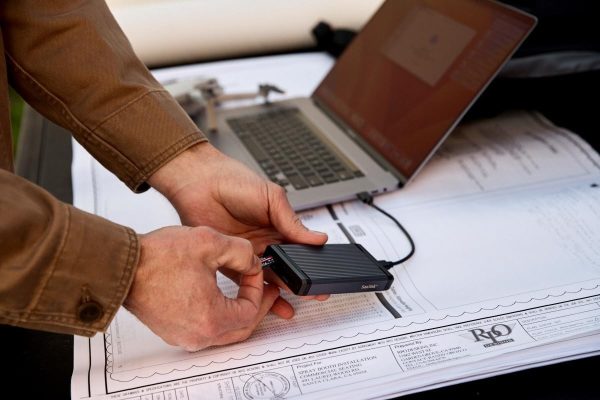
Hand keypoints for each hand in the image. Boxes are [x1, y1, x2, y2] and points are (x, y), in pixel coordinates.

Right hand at [124, 226, 279, 351]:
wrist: (122, 266)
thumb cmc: (157, 258)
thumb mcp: (210, 243)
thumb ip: (242, 252)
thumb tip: (253, 262)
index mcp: (211, 318)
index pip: (251, 311)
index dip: (259, 289)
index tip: (256, 272)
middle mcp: (197, 335)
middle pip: (241, 329)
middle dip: (256, 306)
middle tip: (263, 290)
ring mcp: (183, 336)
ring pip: (224, 332)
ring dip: (238, 312)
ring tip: (244, 291)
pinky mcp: (172, 331)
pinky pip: (205, 330)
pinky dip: (218, 315)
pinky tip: (220, 297)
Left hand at [148, 143, 328, 314]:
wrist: (198, 182)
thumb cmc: (233, 181)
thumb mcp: (271, 197)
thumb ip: (292, 221)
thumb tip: (318, 237)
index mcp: (278, 226)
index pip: (299, 250)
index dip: (310, 264)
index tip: (322, 278)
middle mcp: (264, 242)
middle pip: (286, 268)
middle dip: (300, 282)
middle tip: (313, 295)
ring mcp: (246, 253)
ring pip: (267, 278)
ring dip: (280, 291)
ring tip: (293, 303)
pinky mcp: (227, 262)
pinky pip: (243, 281)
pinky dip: (254, 292)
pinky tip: (265, 300)